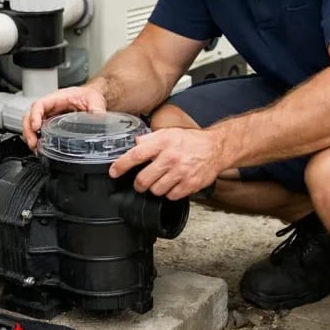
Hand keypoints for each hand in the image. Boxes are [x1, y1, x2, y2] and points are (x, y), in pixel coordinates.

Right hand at [22, 86, 106, 150]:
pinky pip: (38, 131)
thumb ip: (97, 109)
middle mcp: (50, 106)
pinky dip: (36, 139)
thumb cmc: (89, 95)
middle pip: (30, 115)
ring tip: (35, 148)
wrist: (91, 97)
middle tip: (33, 143)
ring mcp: (49, 115)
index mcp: (58, 98)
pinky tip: (40, 148)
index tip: (36, 127)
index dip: (35, 115)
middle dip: (28, 130)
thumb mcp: (95, 100)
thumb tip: (99, 119)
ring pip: (31, 124)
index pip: (40, 104)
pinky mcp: (50, 124)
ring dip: (30, 136)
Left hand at [109, 128, 223, 199]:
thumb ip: (150, 139)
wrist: (215, 148)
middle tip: (140, 182)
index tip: (114, 172)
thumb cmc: (191, 141)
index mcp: (163, 143)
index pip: (136, 155)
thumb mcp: (169, 133)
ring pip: (156, 190)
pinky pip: (170, 196)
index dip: (121, 165)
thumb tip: (134, 144)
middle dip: (138, 184)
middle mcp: (171, 158)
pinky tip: (172, 184)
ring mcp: (181, 173)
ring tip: (161, 181)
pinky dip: (169, 193)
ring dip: (155, 188)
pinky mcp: (190, 184)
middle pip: (143, 179)